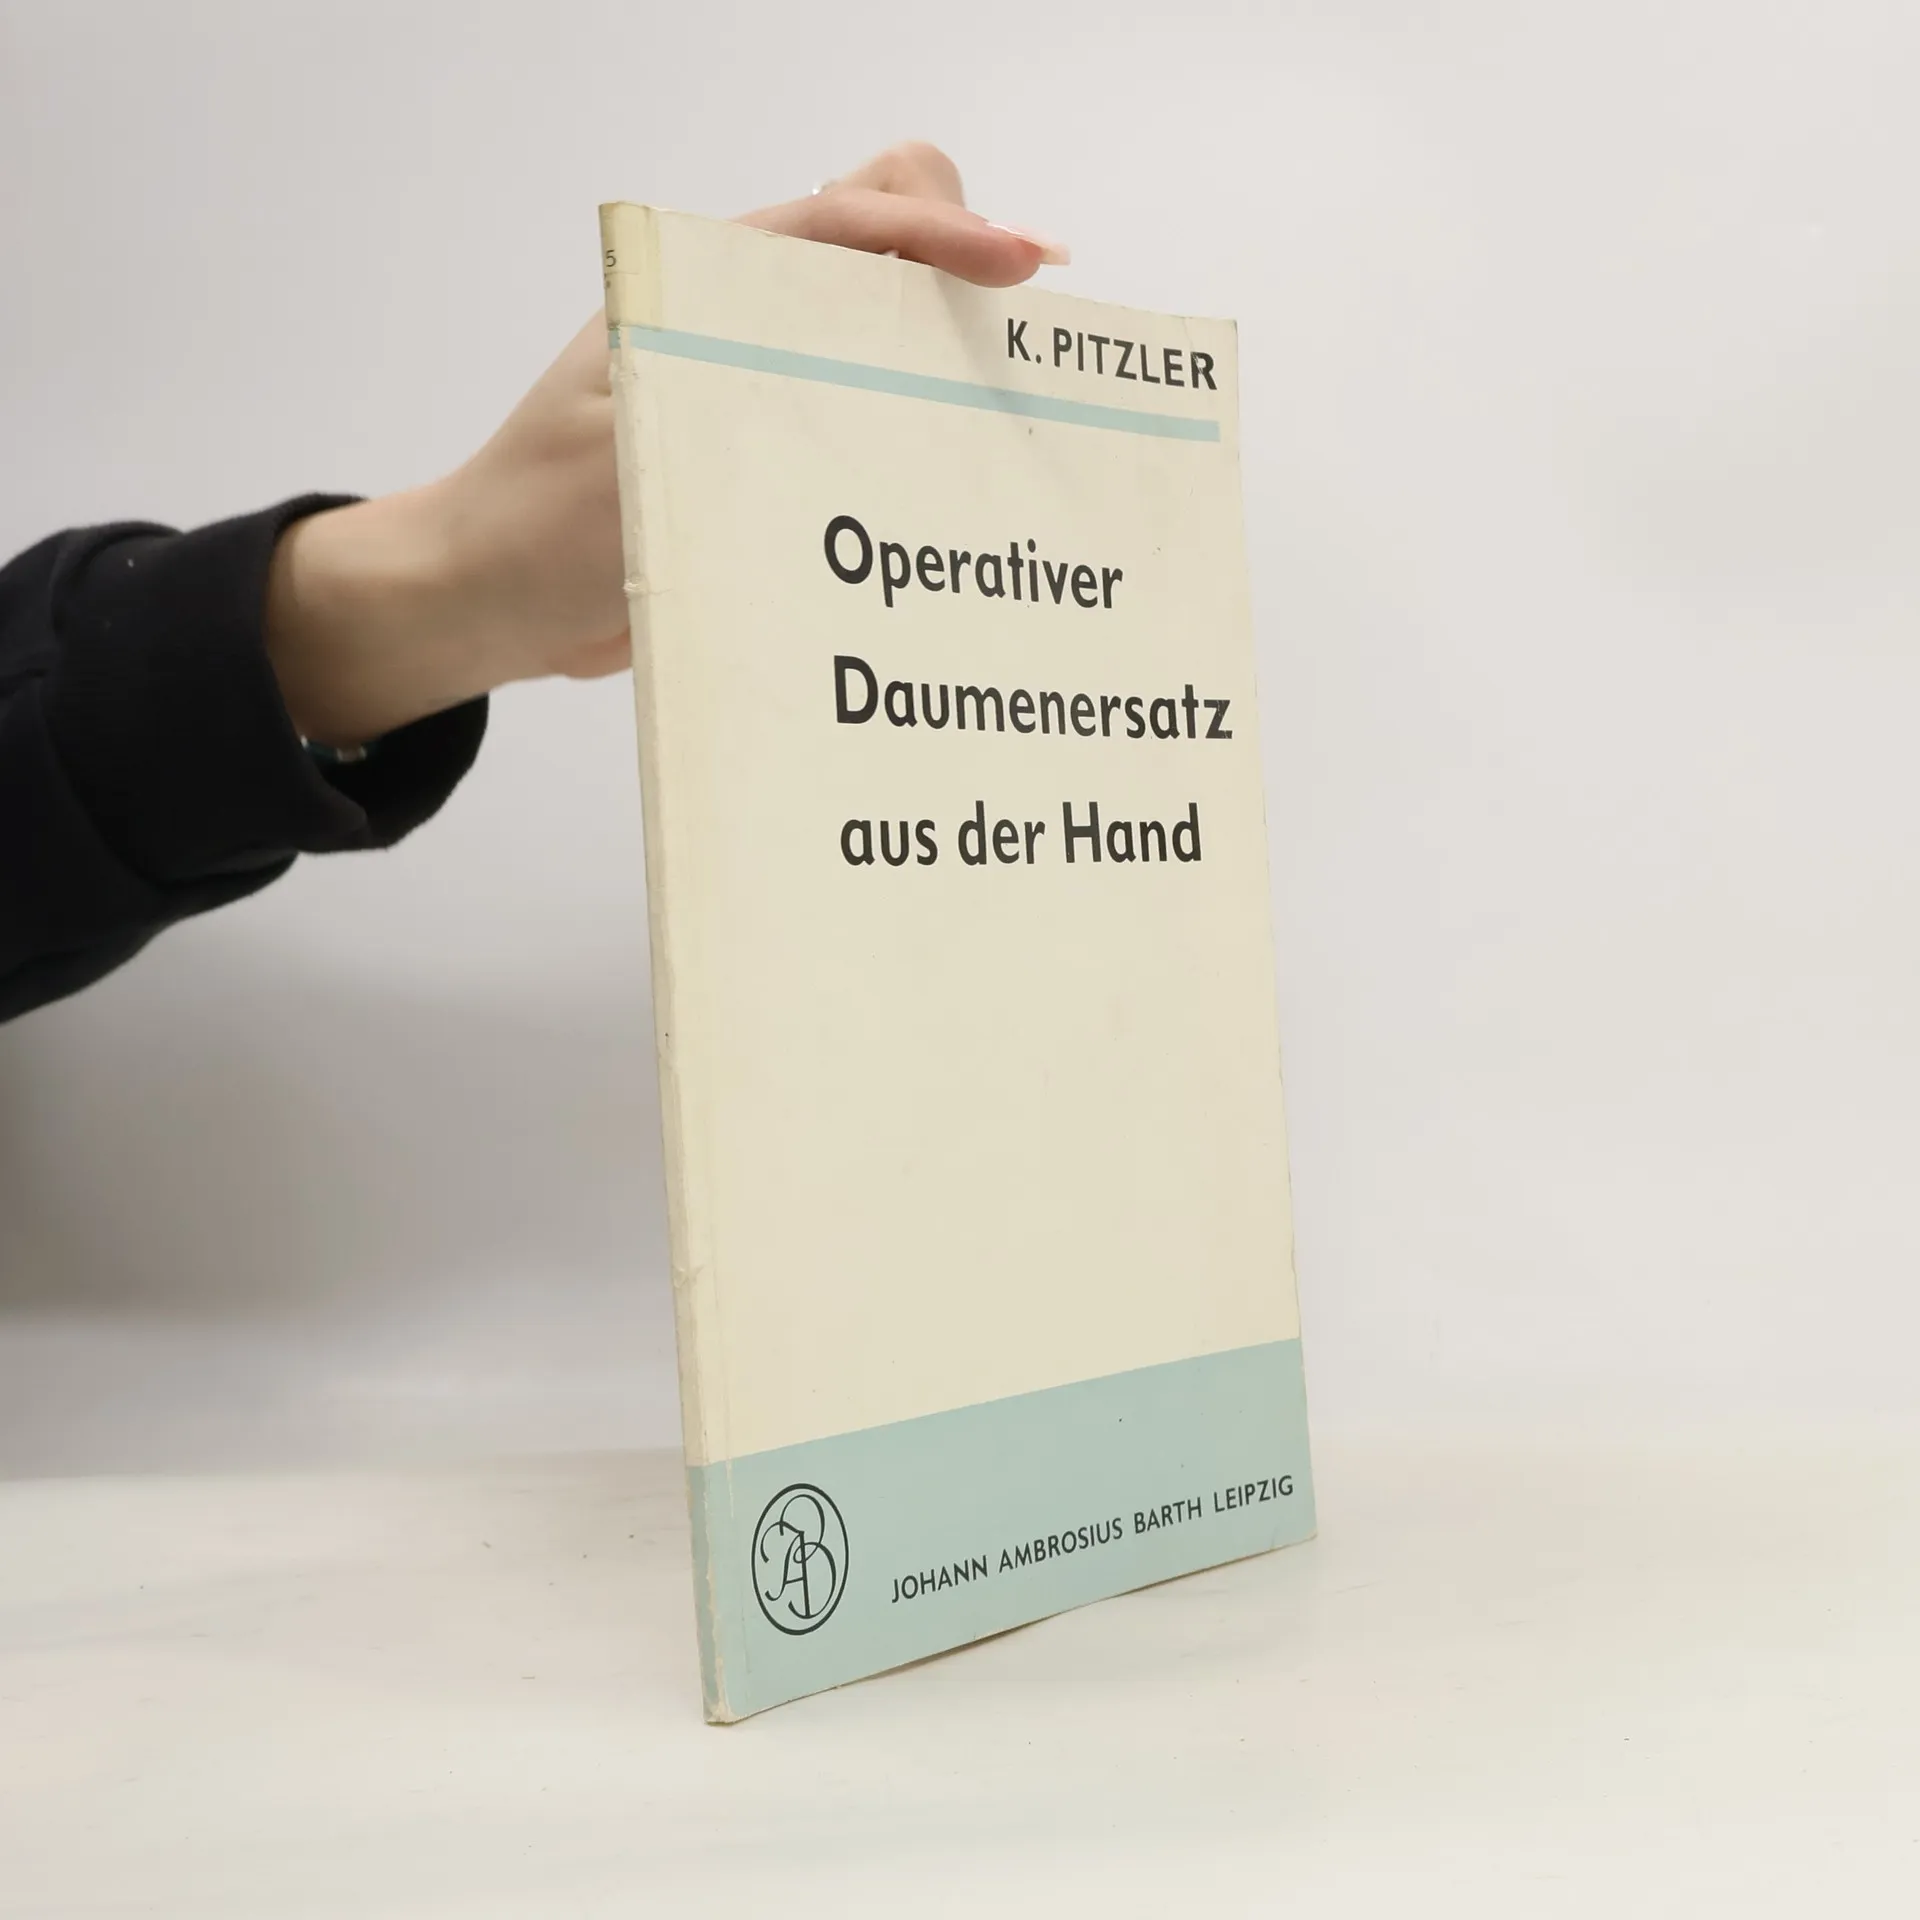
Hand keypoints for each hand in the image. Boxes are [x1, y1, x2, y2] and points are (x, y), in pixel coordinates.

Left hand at [267, 142, 1066, 747]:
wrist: (487, 607)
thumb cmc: (532, 525)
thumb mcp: (629, 450)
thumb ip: (728, 403)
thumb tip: (856, 384)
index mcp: (700, 290)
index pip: (841, 223)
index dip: (938, 229)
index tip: (1018, 264)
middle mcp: (743, 329)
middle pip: (883, 259)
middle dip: (964, 274)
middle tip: (1031, 337)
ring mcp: (762, 398)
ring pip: (889, 347)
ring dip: (957, 358)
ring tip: (1030, 402)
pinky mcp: (774, 468)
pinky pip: (870, 433)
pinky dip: (928, 438)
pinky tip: (974, 481)